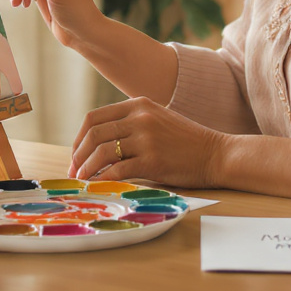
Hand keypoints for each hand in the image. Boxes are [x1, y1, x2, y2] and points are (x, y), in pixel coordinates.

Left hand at [68, 97, 224, 188]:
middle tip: (73, 171)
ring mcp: (146, 138)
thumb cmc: (185, 142)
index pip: (94, 118)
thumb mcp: (157, 119)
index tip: (75, 155)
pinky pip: (116, 170)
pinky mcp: (152, 160)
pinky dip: (102, 179)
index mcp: (137, 104)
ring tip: (82, 180)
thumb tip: (97, 144)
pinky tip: (97, 185)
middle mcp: (140, 117)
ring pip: (101, 152)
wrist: (216, 153)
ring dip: (86, 168)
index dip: (79, 138)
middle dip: (77, 155)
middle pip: (93, 134)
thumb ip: (131, 124)